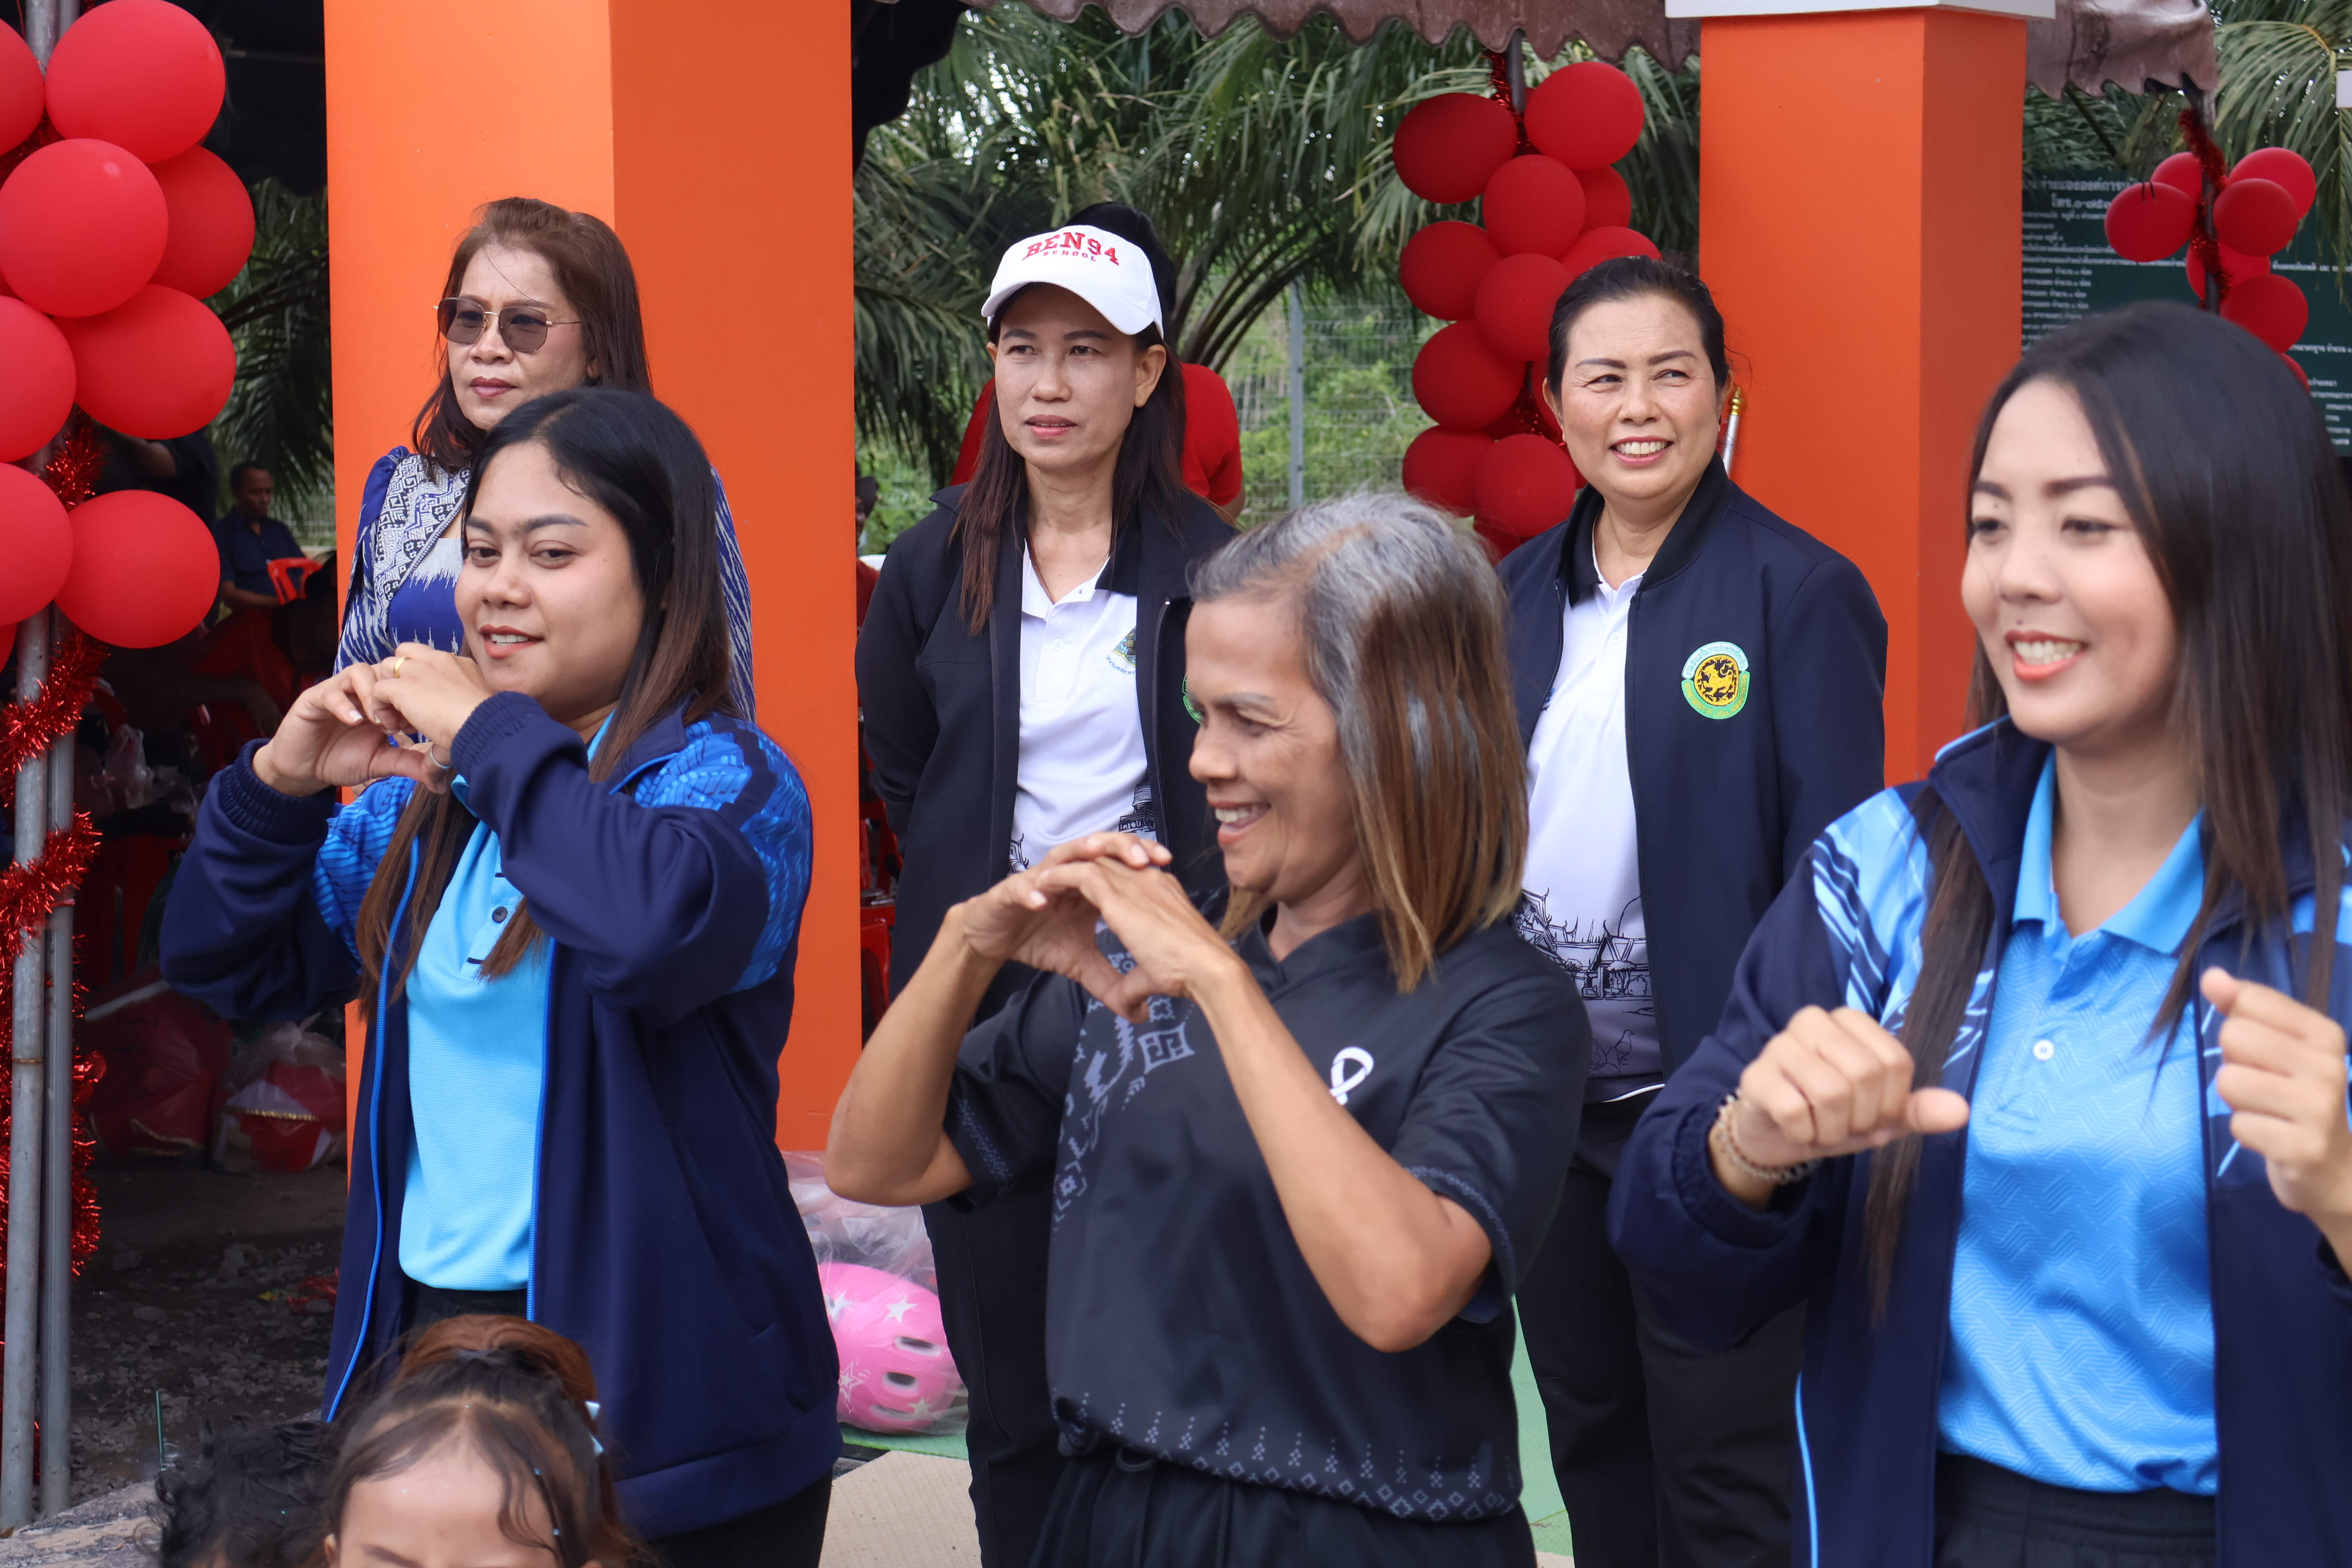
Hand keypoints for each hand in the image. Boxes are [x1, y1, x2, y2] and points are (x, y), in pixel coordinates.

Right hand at [250, 663, 443, 797]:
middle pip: (384, 670)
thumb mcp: (381, 762)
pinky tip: (353, 722)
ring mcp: (337, 691)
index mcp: (379, 702)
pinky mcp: (313, 698)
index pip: (402, 683)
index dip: (413, 699)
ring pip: (359, 671)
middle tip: (399, 722)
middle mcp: (360, 691)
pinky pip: (330, 691)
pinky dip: (344, 704)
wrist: (305, 770)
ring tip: (376, 721)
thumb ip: (408, 763)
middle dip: (395, 692)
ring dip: (371, 694)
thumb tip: (439, 780)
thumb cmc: (342, 760)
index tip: (419, 725)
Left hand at [360, 644, 495, 758]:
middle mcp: (437, 661)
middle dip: (399, 680)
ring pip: (386, 669)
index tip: (425, 708)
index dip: (418, 680)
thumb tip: (440, 783)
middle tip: (408, 712)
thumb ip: (453, 735)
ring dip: (387, 692)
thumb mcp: (469, 722)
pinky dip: (379, 707)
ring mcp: (418, 671)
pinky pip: (378, 689)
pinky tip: (392, 727)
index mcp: (457, 665)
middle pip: (403, 657)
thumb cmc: (488, 724)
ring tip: (398, 720)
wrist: (486, 725)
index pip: (427, 659)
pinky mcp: (403, 687)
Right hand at [951, 834, 1173, 1006]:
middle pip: (1099, 848)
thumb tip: (1140, 1012)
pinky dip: (1032, 892)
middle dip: (1121, 847)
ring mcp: (1040, 877)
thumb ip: (1110, 982)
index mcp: (1089, 886)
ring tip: (1098, 857)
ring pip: (1063, 855)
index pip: (1120, 864)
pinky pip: (1022, 887)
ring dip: (1080, 855)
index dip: (1143, 859)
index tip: (1166, 863)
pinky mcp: (1011, 890)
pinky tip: (1042, 900)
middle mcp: (1068, 874)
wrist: (995, 938)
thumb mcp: (1080, 964)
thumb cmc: (1039, 940)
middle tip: (1143, 858)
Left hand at [1031, 852, 1241, 1021]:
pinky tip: (1044, 886)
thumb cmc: (1190, 974)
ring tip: (1043, 879)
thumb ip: (1136, 988)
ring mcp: (1135, 884)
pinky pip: (1082, 874)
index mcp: (1162, 893)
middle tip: (1056, 877)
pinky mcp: (1119, 896)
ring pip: (1093, 861)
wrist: (1208, 970)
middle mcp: (1149, 881)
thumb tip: (1132, 1011)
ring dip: (1066, 868)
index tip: (1081, 891)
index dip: (1103, 878)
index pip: (1127, 874)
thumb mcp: (1154, 977)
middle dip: (1081, 865)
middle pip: (1108, 860)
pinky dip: (1061, 878)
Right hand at [1713, 1006, 1970, 1206]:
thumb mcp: (1881, 1117)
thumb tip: (1961, 1110)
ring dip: (1831, 1129)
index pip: (1894, 1062)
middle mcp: (1813, 1021)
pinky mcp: (1755, 1075)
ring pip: (1830, 1092)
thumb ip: (1919, 1109)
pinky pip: (1794, 1110)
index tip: (1872, 1115)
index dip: (1890, 1102)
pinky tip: (1795, 1129)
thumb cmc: (1832, 1117)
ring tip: (1820, 1128)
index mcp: (1850, 1021)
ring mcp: (1780, 1045)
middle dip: (1861, 1117)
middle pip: (1864, 1074)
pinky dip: (1803, 1133)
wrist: (1776, 1137)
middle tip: (1843, 1124)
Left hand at [2206, 968, 2351, 1240]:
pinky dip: (2246, 1132)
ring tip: (2266, 1111)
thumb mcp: (2278, 1046)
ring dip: (2236, 1101)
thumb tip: (2211, 976)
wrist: (2335, 1169)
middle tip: (2262, 1085)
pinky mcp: (2301, 1147)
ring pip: (2229, 1082)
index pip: (2250, 1001)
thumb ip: (2244, 1008)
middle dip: (2233, 1062)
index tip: (2260, 1049)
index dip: (2237, 1024)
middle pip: (2234, 1036)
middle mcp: (2328, 1067)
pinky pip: (2238, 1125)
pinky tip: (2272, 1136)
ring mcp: (2318, 1109)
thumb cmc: (2296, 1097)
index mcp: (2325, 1034)